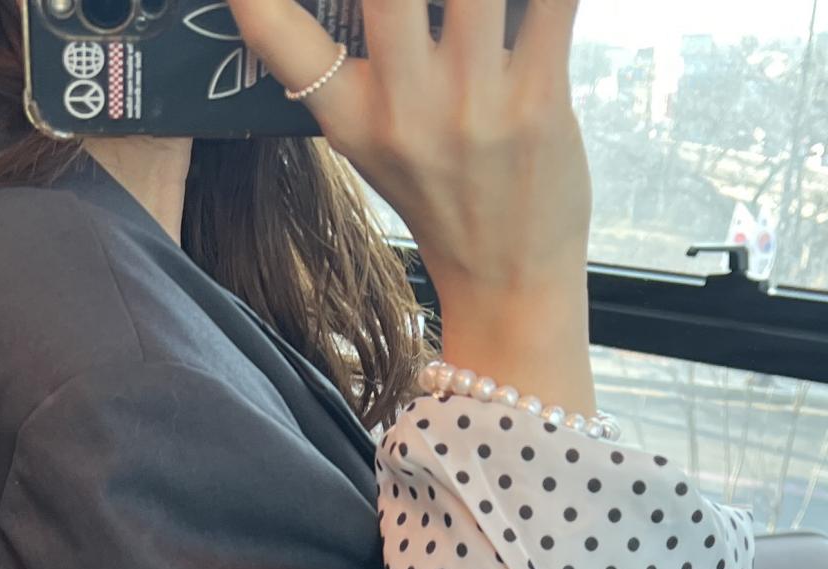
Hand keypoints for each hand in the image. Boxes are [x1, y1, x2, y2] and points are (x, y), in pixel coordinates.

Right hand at [226, 0, 595, 408]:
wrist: (508, 282)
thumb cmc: (443, 198)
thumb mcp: (368, 143)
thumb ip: (342, 66)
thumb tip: (354, 8)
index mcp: (348, 116)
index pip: (275, 29)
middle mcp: (400, 107)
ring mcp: (469, 104)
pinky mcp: (538, 100)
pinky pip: (552, 0)